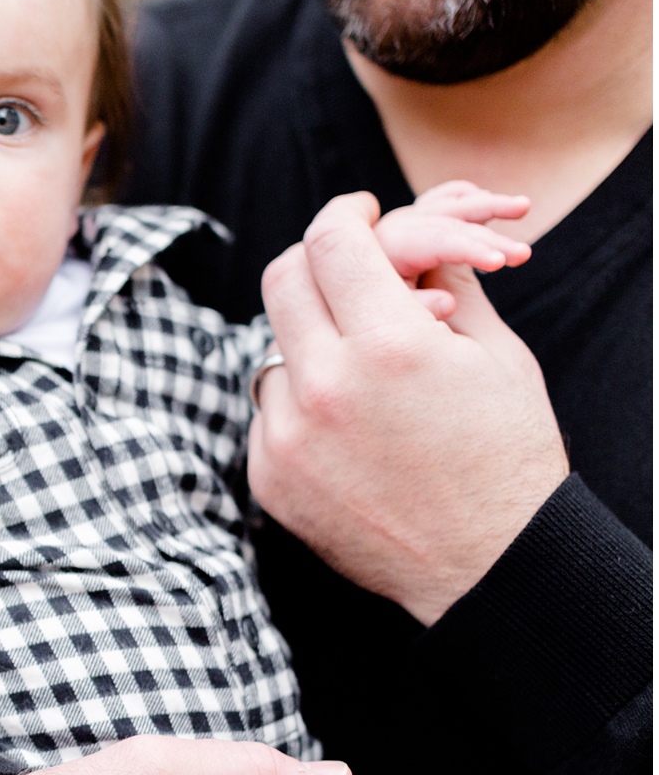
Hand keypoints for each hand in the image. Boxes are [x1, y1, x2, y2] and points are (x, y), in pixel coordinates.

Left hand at [252, 191, 568, 625]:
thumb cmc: (506, 454)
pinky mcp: (268, 478)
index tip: (358, 211)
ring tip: (364, 368)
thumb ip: (443, 281)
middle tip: (345, 263)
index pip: (333, 241)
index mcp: (390, 345)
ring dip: (312, 342)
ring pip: (274, 349)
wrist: (487, 563)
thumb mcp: (496, 354)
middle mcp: (326, 387)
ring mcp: (288, 437)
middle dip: (315, 259)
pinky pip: (270, 413)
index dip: (345, 212)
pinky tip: (349, 426)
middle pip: (283, 279)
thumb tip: (403, 233)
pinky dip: (302, 404)